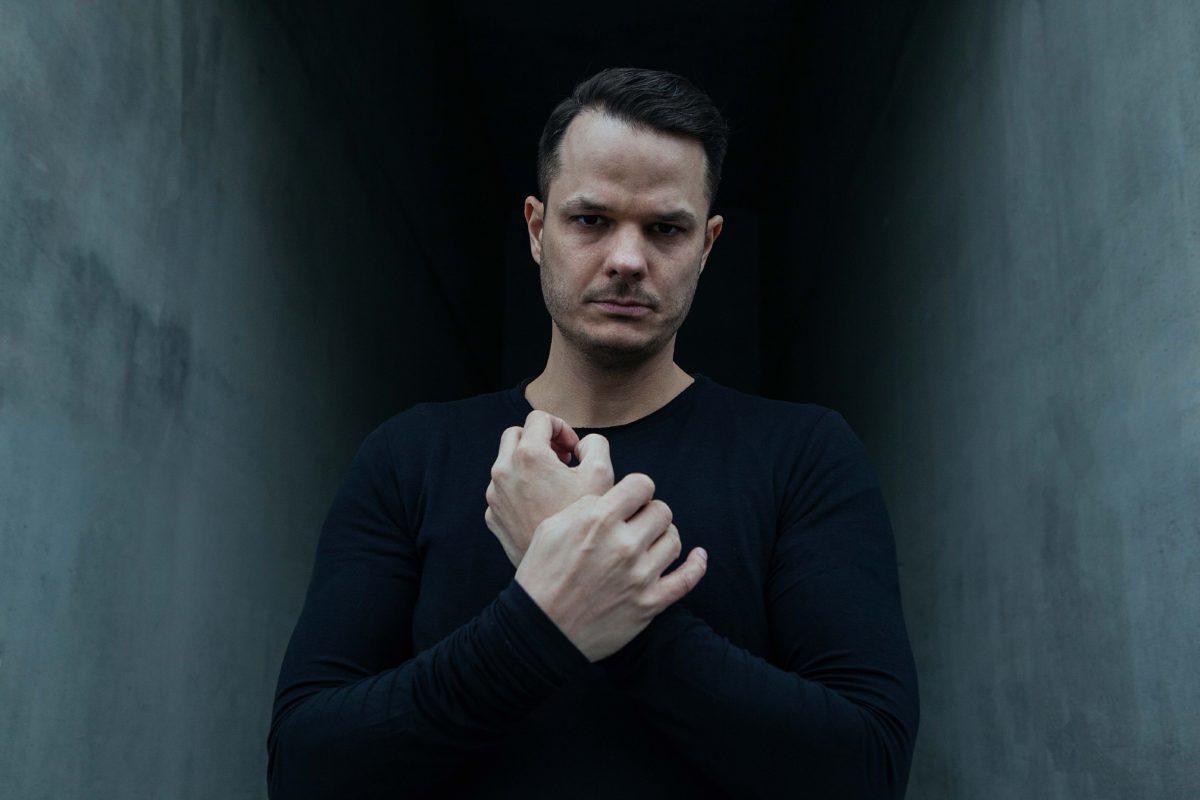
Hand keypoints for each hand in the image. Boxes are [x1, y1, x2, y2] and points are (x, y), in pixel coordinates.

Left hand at [484, 410, 614, 565]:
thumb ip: (595, 445)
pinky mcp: (493, 516)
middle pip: (516, 435)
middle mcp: (503, 471)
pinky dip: (520, 489)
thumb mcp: (601, 474)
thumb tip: (583, 444)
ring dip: (528, 465)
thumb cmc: (580, 522)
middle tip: (561, 460)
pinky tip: (542, 505)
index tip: (573, 450)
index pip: (539, 418)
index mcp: (528, 455)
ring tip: (554, 484)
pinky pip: (503, 491)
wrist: (559, 569)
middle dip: (539, 441)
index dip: (561, 428)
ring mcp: (495, 496)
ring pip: (506, 463)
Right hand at [515, 473, 707, 661]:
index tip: (631, 500)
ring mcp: (639, 576)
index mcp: (598, 520)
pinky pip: (686, 579)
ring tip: (650, 543)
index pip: (641, 485)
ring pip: (673, 540)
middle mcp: (623, 545)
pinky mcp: (649, 604)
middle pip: (661, 511)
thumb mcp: (550, 528)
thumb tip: (611, 499)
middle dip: (649, 514)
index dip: (637, 490)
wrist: (540, 630)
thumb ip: (585, 506)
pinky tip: (698, 556)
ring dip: (663, 537)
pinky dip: (696, 565)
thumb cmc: (540, 576)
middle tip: (636, 525)